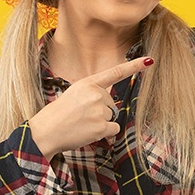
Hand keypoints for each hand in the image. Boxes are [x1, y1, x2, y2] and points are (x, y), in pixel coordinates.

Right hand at [29, 56, 153, 157]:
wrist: (45, 132)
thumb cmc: (58, 115)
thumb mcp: (74, 95)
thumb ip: (92, 94)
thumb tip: (109, 105)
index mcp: (88, 83)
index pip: (115, 73)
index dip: (134, 66)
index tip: (149, 60)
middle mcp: (96, 94)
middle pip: (112, 104)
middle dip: (100, 112)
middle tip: (80, 116)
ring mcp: (99, 110)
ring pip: (112, 117)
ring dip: (100, 123)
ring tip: (81, 124)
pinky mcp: (101, 126)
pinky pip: (113, 129)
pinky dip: (104, 134)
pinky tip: (89, 132)